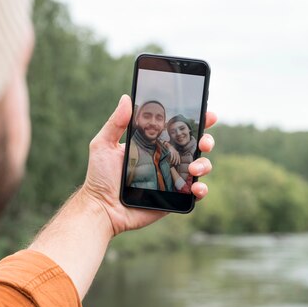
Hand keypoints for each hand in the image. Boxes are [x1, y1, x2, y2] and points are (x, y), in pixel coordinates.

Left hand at [80, 94, 216, 235]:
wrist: (102, 208)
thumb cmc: (100, 177)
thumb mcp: (104, 145)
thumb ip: (116, 123)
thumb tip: (126, 98)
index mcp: (154, 145)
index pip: (178, 130)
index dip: (196, 121)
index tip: (207, 115)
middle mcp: (166, 160)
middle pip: (195, 147)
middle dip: (206, 140)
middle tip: (203, 142)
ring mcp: (172, 179)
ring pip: (200, 168)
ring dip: (205, 164)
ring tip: (194, 168)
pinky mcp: (174, 199)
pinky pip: (195, 193)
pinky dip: (201, 190)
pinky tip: (196, 188)